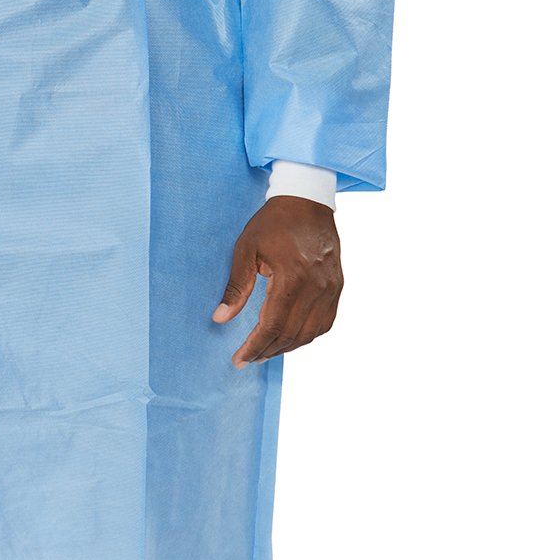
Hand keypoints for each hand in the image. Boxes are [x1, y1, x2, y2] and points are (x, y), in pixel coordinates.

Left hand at [212, 198, 342, 365]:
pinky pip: (325, 323)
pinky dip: (307, 336)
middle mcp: (316, 288)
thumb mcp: (246, 249)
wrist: (308, 201)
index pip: (272, 326)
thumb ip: (236, 287)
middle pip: (290, 335)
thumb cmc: (274, 222)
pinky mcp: (338, 287)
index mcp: (292, 278)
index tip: (239, 359)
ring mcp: (331, 289)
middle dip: (267, 351)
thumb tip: (221, 318)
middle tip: (248, 358)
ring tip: (265, 351)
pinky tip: (290, 337)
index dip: (254, 347)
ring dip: (286, 347)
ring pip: (310, 334)